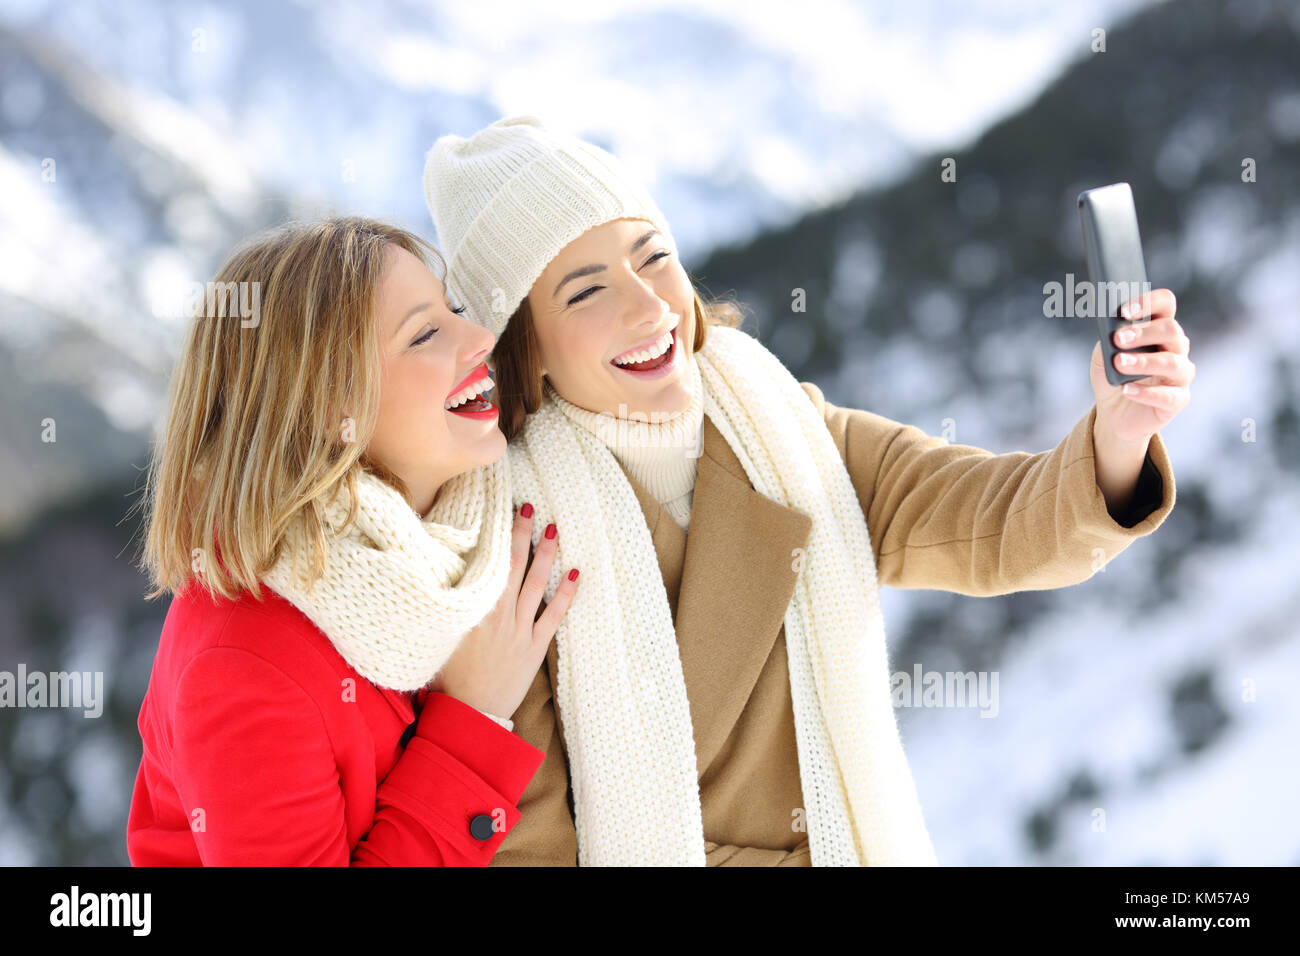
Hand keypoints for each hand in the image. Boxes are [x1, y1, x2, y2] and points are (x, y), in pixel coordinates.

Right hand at [428, 505, 578, 719]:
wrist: (468, 714)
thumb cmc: (446, 676)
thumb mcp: (439, 634)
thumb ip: (449, 604)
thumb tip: (447, 572)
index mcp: (472, 608)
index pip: (488, 562)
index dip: (496, 536)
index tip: (502, 511)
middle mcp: (498, 614)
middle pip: (514, 565)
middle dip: (522, 533)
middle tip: (530, 507)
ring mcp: (519, 630)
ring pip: (536, 584)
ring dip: (545, 555)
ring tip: (554, 529)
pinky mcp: (534, 648)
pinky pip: (553, 616)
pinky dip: (566, 595)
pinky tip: (576, 574)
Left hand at [1089, 288, 1194, 446]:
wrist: (1114, 414)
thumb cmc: (1112, 377)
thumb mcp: (1102, 357)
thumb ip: (1106, 342)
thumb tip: (1111, 332)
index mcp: (1158, 329)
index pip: (1165, 304)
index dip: (1148, 302)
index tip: (1124, 311)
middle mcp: (1176, 348)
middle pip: (1171, 330)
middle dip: (1144, 333)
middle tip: (1118, 339)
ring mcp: (1180, 374)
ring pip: (1172, 362)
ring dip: (1144, 361)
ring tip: (1120, 363)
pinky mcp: (1178, 400)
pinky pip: (1168, 395)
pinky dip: (1145, 392)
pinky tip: (1126, 390)